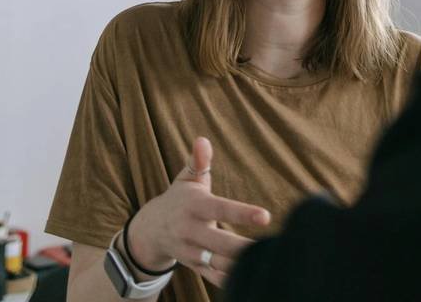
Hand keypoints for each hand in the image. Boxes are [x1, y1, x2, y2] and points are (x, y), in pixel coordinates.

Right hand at [127, 137, 271, 288]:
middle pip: (219, 243)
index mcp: (194, 206)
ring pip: (217, 263)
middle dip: (243, 248)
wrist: (150, 231)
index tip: (266, 215)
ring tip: (266, 263)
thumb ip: (198, 161)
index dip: (243, 213)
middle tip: (270, 248)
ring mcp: (191, 252)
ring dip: (240, 265)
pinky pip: (213, 277)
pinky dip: (230, 279)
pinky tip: (252, 278)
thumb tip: (203, 140)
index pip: (221, 209)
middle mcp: (190, 231)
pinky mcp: (195, 267)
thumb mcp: (186, 178)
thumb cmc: (178, 198)